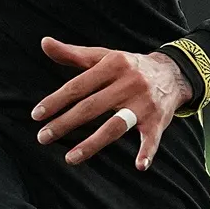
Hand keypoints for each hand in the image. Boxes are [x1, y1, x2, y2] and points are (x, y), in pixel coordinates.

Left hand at [34, 38, 192, 168]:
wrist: (173, 73)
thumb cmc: (130, 67)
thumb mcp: (104, 57)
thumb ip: (73, 54)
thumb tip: (44, 43)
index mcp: (113, 65)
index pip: (79, 86)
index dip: (56, 101)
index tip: (37, 115)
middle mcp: (129, 83)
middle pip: (92, 106)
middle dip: (65, 123)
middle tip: (43, 137)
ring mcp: (144, 103)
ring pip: (116, 125)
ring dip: (92, 143)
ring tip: (70, 158)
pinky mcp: (158, 120)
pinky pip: (152, 138)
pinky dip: (148, 152)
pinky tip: (139, 165)